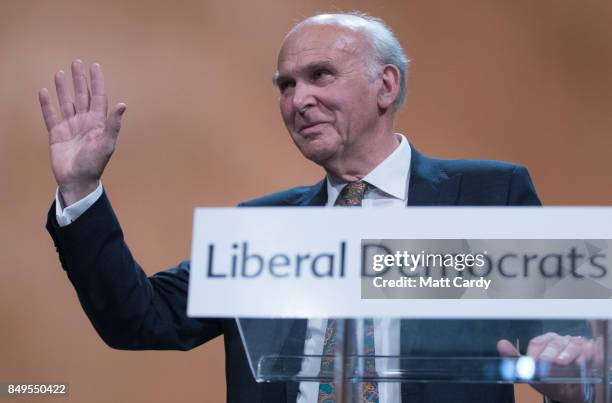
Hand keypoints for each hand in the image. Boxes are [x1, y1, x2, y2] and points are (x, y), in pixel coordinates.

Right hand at [39, 60, 125, 205]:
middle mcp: (84, 121)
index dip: (97, 82)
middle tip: (77, 62)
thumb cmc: (95, 164)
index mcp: (98, 122)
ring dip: (63, 88)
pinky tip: (44, 91)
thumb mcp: (107, 143)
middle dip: (80, 79)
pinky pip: (50, 115)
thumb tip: (122, 105)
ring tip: (60, 72)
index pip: (98, 97)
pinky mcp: (56, 134)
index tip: (95, 66)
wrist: (77, 180)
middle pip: (82, 95)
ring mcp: (70, 127)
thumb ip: (113, 124)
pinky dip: (46, 104)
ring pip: (66, 102)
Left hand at [498, 333, 598, 402]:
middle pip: (553, 343)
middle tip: (546, 361)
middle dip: (549, 353)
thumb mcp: (533, 373)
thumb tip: (501, 344)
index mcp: (544, 343)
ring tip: (562, 361)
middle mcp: (559, 342)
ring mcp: (574, 345)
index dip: (535, 351)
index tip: (532, 360)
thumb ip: (516, 359)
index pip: (538, 343)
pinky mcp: (589, 351)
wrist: (571, 393)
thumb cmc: (551, 380)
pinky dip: (585, 354)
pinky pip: (588, 350)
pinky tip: (580, 361)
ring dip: (566, 352)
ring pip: (571, 344)